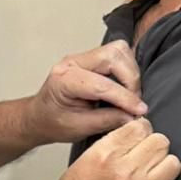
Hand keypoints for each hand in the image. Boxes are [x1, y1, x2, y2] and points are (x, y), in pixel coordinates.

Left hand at [26, 41, 146, 145]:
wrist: (40, 116)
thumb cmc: (54, 122)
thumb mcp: (79, 128)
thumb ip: (107, 120)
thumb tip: (134, 117)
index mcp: (64, 79)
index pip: (102, 84)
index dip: (125, 98)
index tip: (140, 111)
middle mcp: (73, 62)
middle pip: (113, 56)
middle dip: (130, 80)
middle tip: (134, 104)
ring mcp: (83, 57)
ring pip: (119, 51)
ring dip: (131, 73)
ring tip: (129, 97)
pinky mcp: (93, 59)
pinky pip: (118, 55)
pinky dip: (128, 70)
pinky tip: (125, 89)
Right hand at [41, 118, 179, 179]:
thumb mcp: (82, 162)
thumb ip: (110, 146)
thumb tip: (131, 137)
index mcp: (105, 155)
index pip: (140, 127)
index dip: (140, 129)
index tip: (138, 135)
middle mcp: (126, 171)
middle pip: (160, 143)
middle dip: (153, 145)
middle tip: (144, 154)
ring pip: (172, 164)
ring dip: (163, 165)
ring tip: (150, 172)